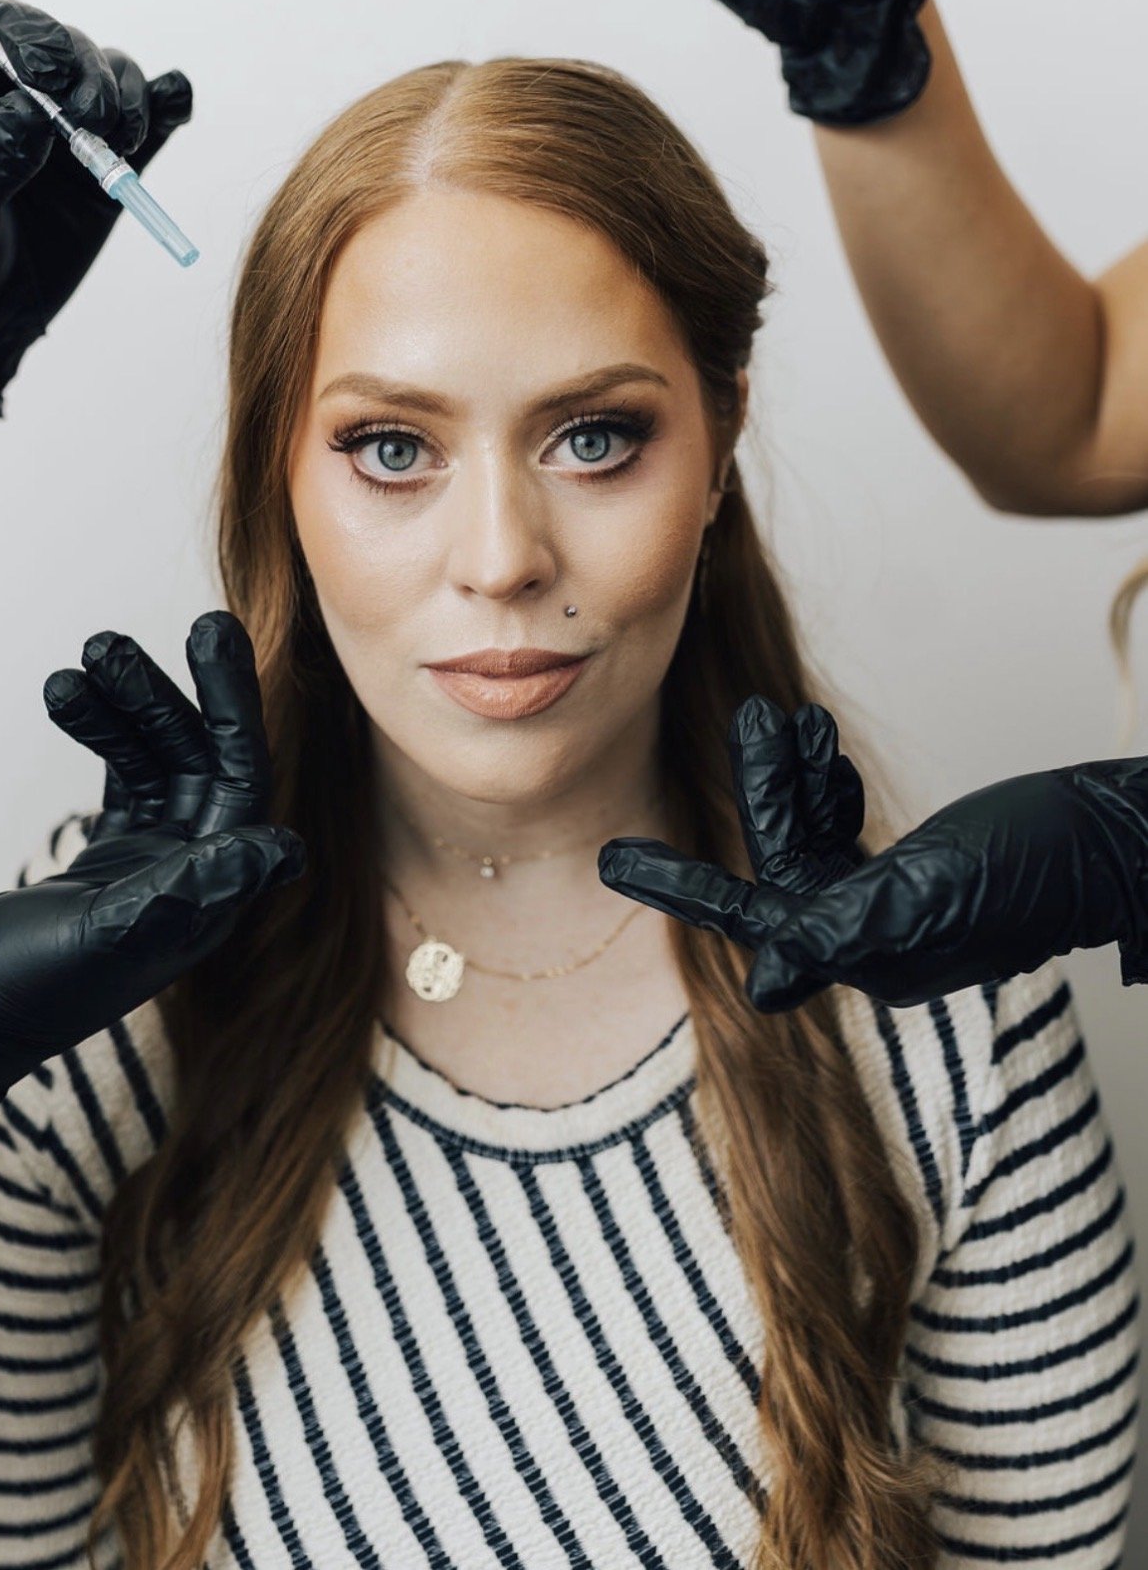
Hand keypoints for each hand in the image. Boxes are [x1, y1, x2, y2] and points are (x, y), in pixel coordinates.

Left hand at [0, 0, 192, 419]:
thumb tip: (43, 107)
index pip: (6, 25)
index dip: (36, 39)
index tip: (50, 82)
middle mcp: (22, 94)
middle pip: (73, 48)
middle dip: (93, 77)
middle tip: (91, 126)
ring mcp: (70, 130)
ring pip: (116, 77)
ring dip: (132, 96)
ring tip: (123, 142)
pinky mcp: (110, 168)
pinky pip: (152, 121)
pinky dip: (168, 106)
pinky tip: (168, 119)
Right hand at [0, 611, 303, 1131]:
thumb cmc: (27, 994)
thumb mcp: (115, 933)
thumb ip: (195, 887)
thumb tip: (286, 846)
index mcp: (213, 896)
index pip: (241, 780)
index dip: (232, 704)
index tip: (210, 635)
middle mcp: (196, 876)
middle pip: (204, 760)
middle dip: (174, 692)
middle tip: (149, 629)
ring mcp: (154, 864)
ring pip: (158, 759)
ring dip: (129, 704)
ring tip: (90, 654)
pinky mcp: (112, 859)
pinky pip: (123, 775)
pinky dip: (99, 732)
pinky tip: (69, 692)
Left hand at [602, 710, 1147, 1008]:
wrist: (1113, 839)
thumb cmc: (1035, 865)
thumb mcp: (929, 895)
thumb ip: (842, 933)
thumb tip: (766, 989)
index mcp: (863, 955)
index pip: (751, 917)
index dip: (679, 885)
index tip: (608, 860)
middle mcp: (868, 940)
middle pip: (779, 865)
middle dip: (762, 790)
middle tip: (749, 716)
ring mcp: (890, 907)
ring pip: (807, 839)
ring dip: (793, 778)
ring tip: (790, 720)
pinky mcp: (913, 874)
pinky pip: (841, 832)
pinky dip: (827, 787)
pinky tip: (823, 749)